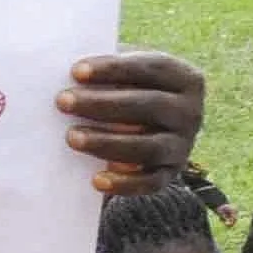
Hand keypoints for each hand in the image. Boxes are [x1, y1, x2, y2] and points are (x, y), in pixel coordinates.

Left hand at [62, 52, 202, 194]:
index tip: (76, 71)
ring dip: (107, 142)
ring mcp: (182, 145)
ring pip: (148, 146)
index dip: (115, 68)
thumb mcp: (122, 76)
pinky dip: (125, 183)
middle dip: (103, 104)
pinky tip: (96, 180)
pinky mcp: (170, 173)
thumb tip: (65, 73)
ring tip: (71, 137)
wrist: (144, 131)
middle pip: (149, 106)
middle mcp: (189, 112)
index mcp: (183, 79)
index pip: (152, 68)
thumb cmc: (124, 92)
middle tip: (63, 101)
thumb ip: (104, 73)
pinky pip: (150, 182)